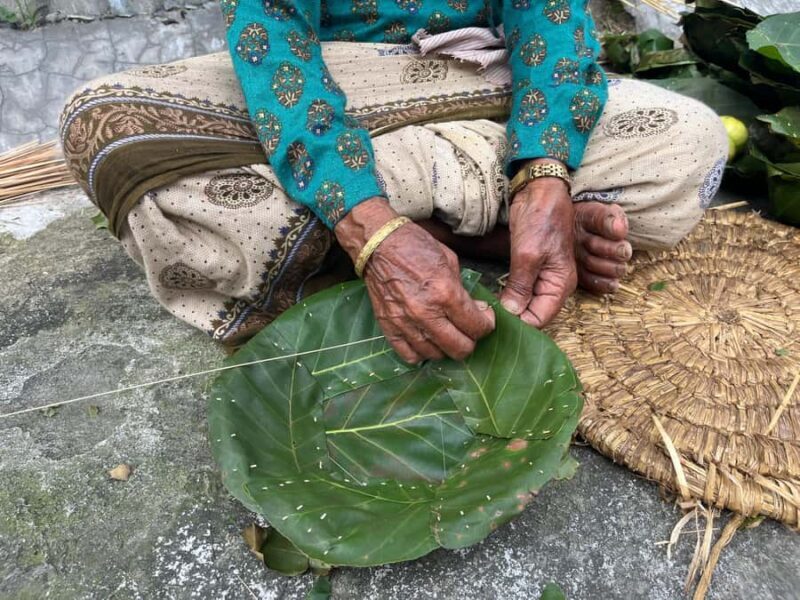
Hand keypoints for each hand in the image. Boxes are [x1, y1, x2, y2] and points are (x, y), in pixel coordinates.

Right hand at [335, 198, 495, 363]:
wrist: (378, 245)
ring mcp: (405, 323)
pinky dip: (422, 353)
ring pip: (436, 355)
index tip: (484, 317)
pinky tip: (427, 342)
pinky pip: (409, 356)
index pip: (477, 327)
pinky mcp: (388, 327)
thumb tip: (477, 310)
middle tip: (468, 328)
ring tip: (447, 333)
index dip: (487, 324)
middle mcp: (426, 313)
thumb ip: (464, 290)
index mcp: (445, 293)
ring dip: (446, 347)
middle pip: (460, 349)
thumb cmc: (415, 247)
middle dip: (470, 340)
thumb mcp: (450, 261)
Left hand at [500, 173, 576, 327]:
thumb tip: (511, 313)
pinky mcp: (527, 269)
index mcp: (560, 285)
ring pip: (524, 304)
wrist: (539, 192)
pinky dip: (507, 297)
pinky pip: (519, 291)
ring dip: (508, 310)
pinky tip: (491, 302)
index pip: (542, 318)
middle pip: (533, 314)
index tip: (497, 326)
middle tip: (487, 323)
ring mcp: (540, 277)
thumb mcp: (529, 254)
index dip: (522, 326)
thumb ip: (520, 285)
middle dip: (514, 320)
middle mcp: (552, 285)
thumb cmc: (541, 220)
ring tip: (486, 316)